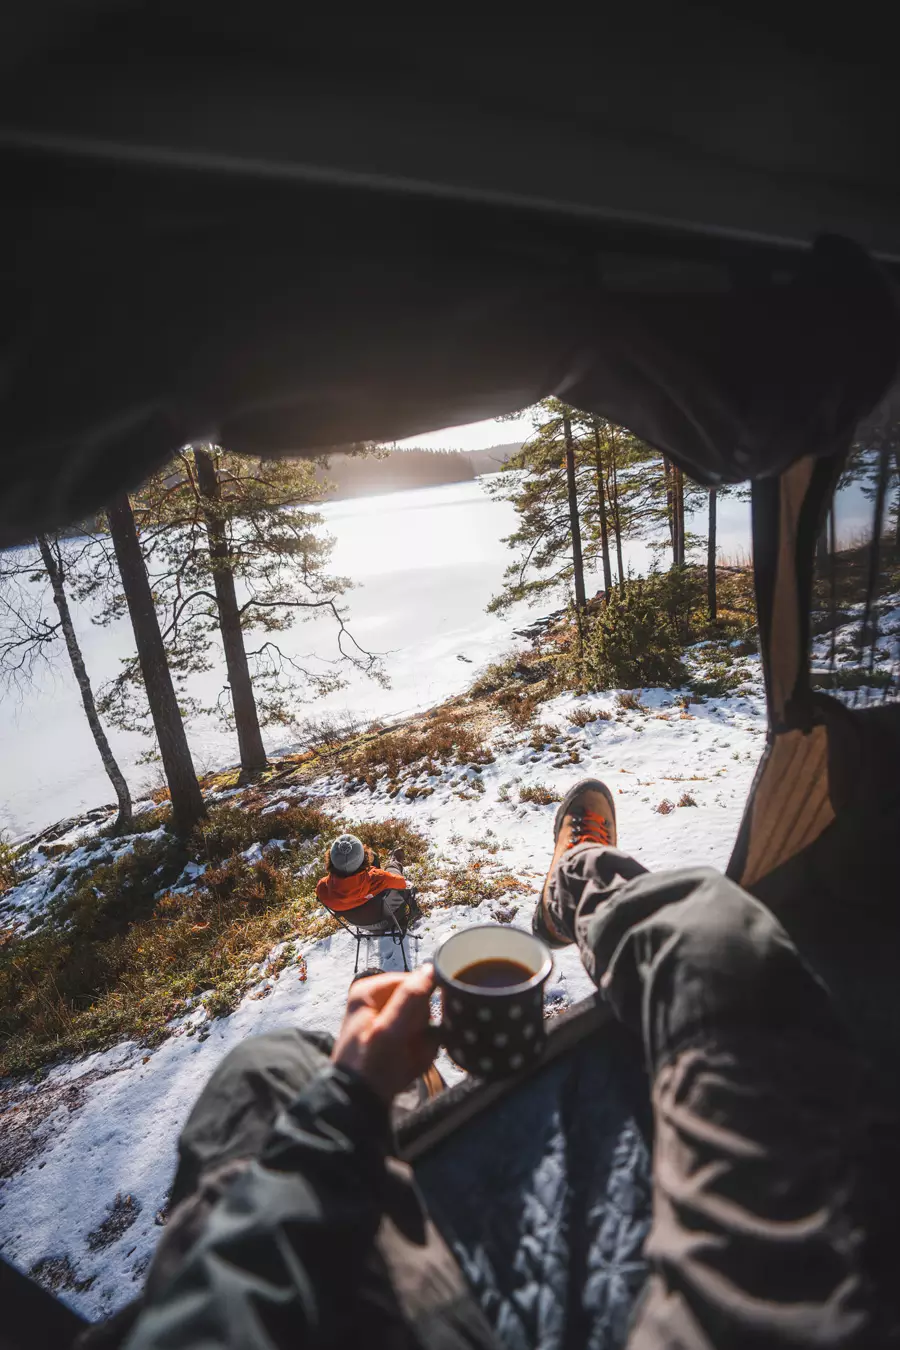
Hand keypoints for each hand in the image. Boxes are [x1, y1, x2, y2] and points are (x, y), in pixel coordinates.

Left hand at [331, 967, 437, 1103]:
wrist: (360, 1102)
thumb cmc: (369, 1066)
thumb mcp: (389, 1032)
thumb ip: (410, 999)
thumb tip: (431, 968)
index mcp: (370, 990)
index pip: (414, 980)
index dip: (422, 1002)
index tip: (415, 1026)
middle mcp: (379, 1000)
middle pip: (420, 1001)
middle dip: (421, 1026)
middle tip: (407, 1045)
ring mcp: (388, 1018)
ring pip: (425, 1021)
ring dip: (423, 1041)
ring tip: (406, 1056)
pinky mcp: (396, 1035)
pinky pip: (422, 1036)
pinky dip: (422, 1051)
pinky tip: (409, 1062)